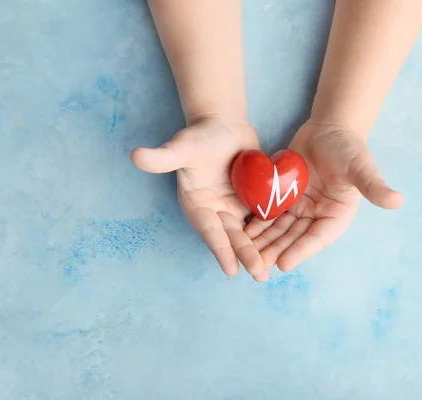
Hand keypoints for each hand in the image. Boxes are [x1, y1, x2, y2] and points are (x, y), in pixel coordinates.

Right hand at [131, 117, 268, 280]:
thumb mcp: (182, 146)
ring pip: (249, 232)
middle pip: (232, 236)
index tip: (231, 269)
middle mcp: (215, 211)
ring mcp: (234, 207)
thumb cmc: (199, 136)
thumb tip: (136, 156)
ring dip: (259, 250)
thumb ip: (162, 157)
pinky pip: (262, 218)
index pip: (210, 230)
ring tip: (271, 270)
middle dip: (246, 255)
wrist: (222, 125)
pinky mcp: (251, 201)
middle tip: (260, 274)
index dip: (220, 249)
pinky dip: (271, 232)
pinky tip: (286, 246)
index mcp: (197, 205)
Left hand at [245, 120, 403, 272]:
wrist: (328, 128)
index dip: (300, 250)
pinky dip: (255, 224)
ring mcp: (299, 208)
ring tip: (243, 256)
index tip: (284, 264)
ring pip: (277, 230)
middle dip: (274, 253)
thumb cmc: (348, 147)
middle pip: (293, 239)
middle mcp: (317, 216)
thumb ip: (374, 185)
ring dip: (262, 244)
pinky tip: (239, 233)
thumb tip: (397, 201)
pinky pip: (268, 214)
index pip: (317, 237)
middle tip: (256, 268)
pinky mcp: (284, 198)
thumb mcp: (361, 166)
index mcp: (337, 216)